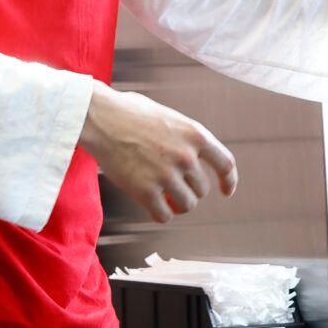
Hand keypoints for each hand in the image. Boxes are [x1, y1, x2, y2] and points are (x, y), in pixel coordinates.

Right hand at [78, 83, 237, 223]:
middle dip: (189, 189)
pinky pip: (163, 215)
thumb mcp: (167, 116)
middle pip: (202, 189)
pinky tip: (151, 205)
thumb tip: (193, 155)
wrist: (99, 117)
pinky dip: (160, 213)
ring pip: (186, 205)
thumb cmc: (127, 111)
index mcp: (195, 134)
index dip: (228, 181)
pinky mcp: (145, 192)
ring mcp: (166, 175)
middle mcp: (185, 156)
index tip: (225, 190)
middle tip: (171, 185)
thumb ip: (184, 136)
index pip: (226, 164)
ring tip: (162, 195)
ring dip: (176, 203)